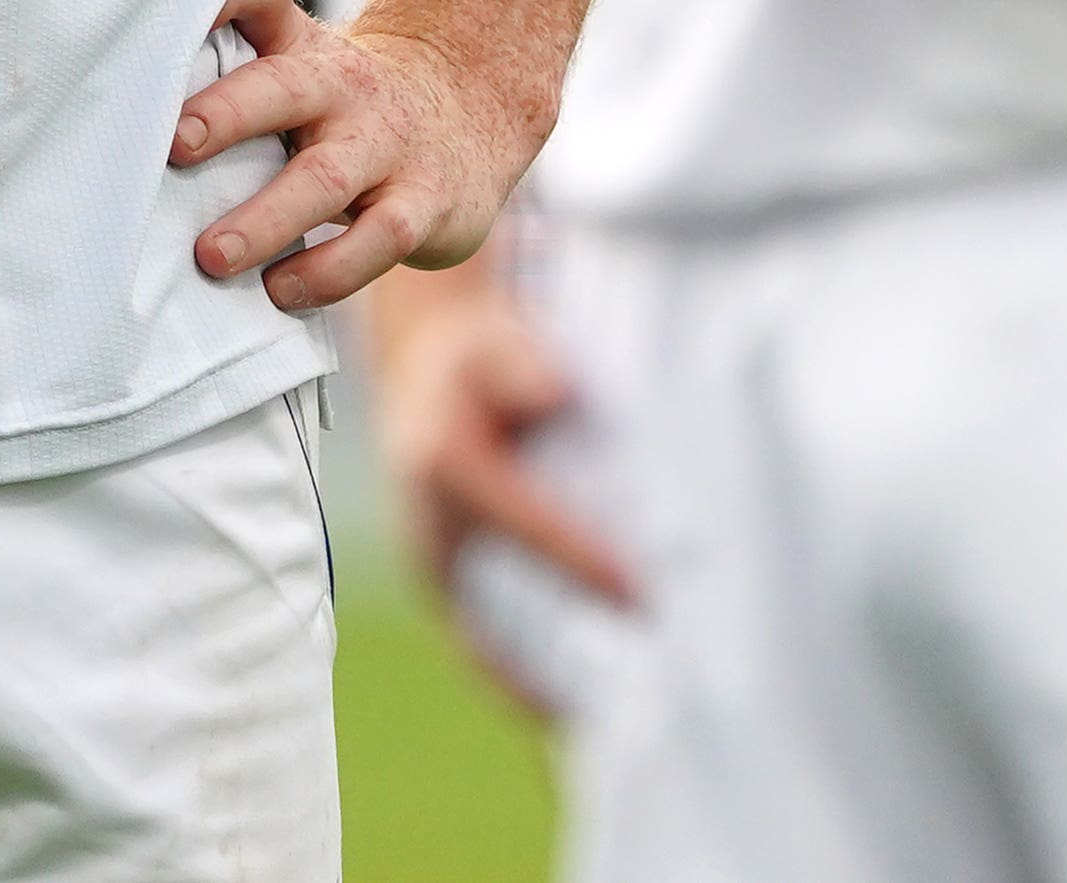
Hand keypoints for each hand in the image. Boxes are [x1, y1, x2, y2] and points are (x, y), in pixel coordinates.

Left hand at [172, 0, 548, 311]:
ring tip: (212, 256)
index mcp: (300, 49)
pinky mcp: (422, 203)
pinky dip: (327, 269)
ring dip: (264, 219)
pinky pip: (377, 239)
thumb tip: (120, 122)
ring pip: (322, 179)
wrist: (470, 113)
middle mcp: (341, 87)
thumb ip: (230, 80)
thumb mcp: (299, 69)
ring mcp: (385, 145)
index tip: (167, 8)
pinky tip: (282, 288)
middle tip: (172, 147)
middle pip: (282, 88)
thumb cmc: (346, 106)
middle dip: (225, 114)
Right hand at [367, 250, 630, 720]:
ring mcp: (435, 572)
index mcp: (442, 462)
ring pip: (487, 647)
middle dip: (565, 652)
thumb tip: (560, 390)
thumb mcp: (491, 340)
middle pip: (500, 606)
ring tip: (618, 725)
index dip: (580, 560)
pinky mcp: (448, 596)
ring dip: (543, 687)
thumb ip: (521, 363)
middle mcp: (429, 530)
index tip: (641, 596)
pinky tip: (579, 717)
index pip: (522, 521)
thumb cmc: (476, 362)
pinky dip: (526, 688)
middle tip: (640, 691)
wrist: (425, 381)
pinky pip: (485, 653)